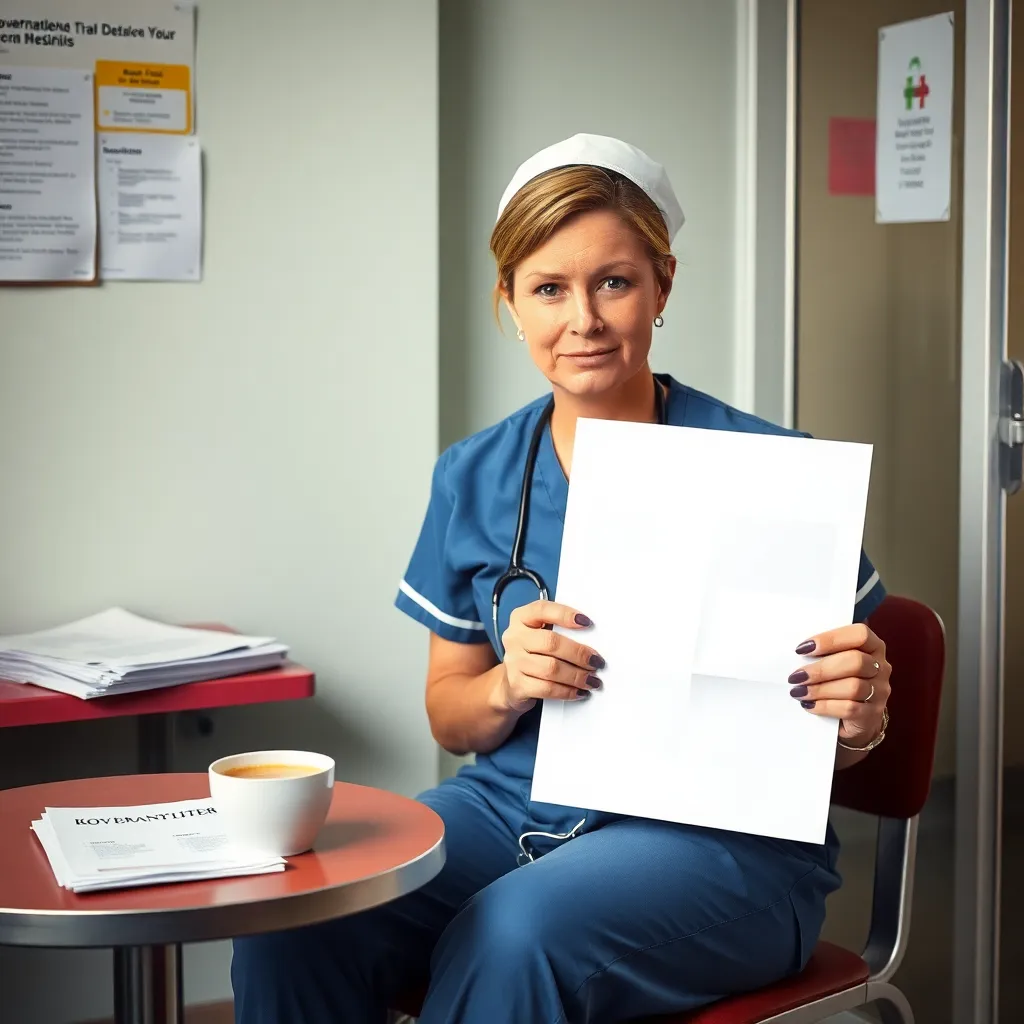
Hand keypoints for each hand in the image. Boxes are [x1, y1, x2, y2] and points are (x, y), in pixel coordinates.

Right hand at [496, 601, 603, 713]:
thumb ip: (561, 630)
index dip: (564, 614)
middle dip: (578, 653)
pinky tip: (579, 691)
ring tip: (592, 680)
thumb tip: (592, 638)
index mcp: (521, 618)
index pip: (541, 609)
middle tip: (596, 661)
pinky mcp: (517, 685)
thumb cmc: (534, 653)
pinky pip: (547, 688)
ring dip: (577, 676)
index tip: (587, 622)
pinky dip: (568, 691)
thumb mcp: (541, 635)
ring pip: (551, 668)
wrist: (512, 684)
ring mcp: (513, 662)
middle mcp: (514, 638)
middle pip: (550, 642)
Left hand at [788, 623, 890, 748]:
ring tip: (799, 691)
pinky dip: (825, 706)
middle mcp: (880, 667)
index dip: (831, 640)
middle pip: (856, 662)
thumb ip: (824, 652)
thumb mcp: (834, 660)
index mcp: (873, 646)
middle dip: (821, 669)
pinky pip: (850, 709)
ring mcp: (879, 691)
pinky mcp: (872, 714)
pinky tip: (809, 705)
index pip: (860, 635)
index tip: (803, 648)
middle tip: (796, 676)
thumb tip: (799, 651)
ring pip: (853, 687)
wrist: (853, 717)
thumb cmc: (838, 679)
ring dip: (820, 689)